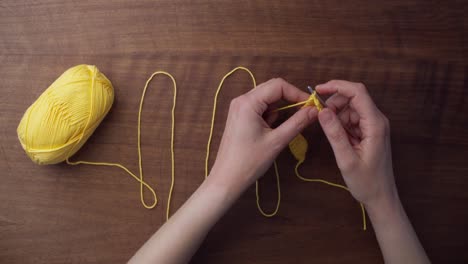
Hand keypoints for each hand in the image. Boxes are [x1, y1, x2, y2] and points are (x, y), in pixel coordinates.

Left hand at [210, 78, 317, 192]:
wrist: (227, 178)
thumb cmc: (249, 161)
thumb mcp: (277, 141)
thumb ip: (297, 122)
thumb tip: (315, 110)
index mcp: (248, 102)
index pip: (278, 85)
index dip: (297, 93)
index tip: (310, 105)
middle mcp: (241, 100)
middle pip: (272, 89)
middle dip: (289, 99)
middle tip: (304, 113)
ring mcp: (239, 108)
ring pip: (266, 99)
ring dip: (279, 109)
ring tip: (282, 129)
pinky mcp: (239, 116)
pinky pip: (260, 108)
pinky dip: (270, 115)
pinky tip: (270, 132)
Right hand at [316, 80, 396, 208]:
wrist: (381, 197)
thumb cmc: (367, 182)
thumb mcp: (346, 159)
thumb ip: (334, 134)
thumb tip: (322, 111)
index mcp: (375, 124)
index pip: (357, 92)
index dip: (337, 86)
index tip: (317, 90)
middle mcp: (377, 120)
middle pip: (353, 98)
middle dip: (334, 103)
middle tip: (320, 118)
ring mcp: (373, 125)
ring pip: (350, 108)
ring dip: (336, 115)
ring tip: (332, 135)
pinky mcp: (369, 131)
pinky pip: (352, 119)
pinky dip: (341, 124)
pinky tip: (339, 139)